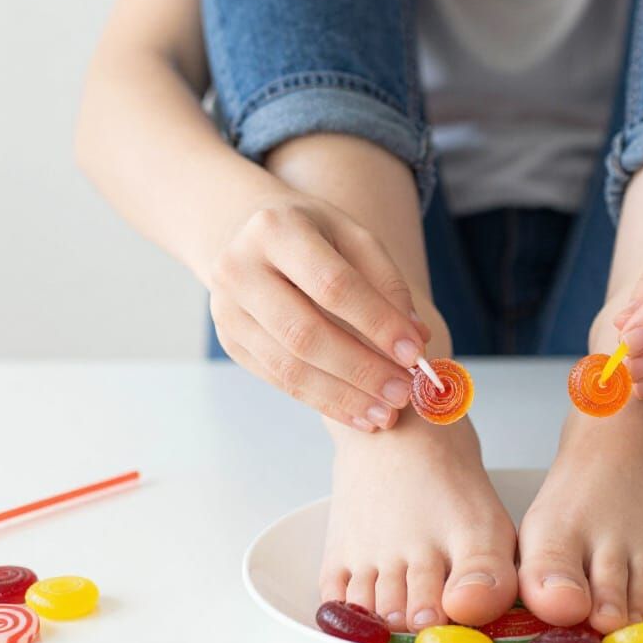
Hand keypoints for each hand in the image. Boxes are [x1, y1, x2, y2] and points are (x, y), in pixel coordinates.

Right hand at [208, 194, 431, 430]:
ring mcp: (227, 310)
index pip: (332, 285)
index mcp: (276, 229)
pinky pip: (280, 381)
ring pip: (289, 366)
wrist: (257, 239)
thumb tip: (415, 337)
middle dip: (361, 369)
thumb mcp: (354, 238)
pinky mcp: (231, 343)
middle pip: (304, 332)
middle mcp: (239, 269)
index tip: (414, 352)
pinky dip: (323, 401)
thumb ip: (387, 283)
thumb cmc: (318, 237)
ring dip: (343, 395)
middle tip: (404, 392)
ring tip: (387, 413)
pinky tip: (359, 414)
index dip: (376, 322)